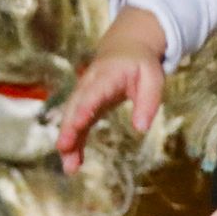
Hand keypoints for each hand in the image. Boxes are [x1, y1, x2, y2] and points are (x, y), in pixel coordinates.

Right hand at [58, 7, 166, 174]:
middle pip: (76, 106)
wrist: (125, 48)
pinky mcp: (84, 106)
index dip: (85, 106)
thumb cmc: (141, 65)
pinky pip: (76, 125)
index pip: (94, 91)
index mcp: (108, 75)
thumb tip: (141, 128)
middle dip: (69, 127)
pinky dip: (74, 143)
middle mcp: (90, 84)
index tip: (79, 123)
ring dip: (68, 141)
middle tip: (63, 148)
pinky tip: (73, 163)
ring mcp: (84, 95)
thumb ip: (148, 102)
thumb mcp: (153, 78)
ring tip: (69, 167)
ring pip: (71, 118)